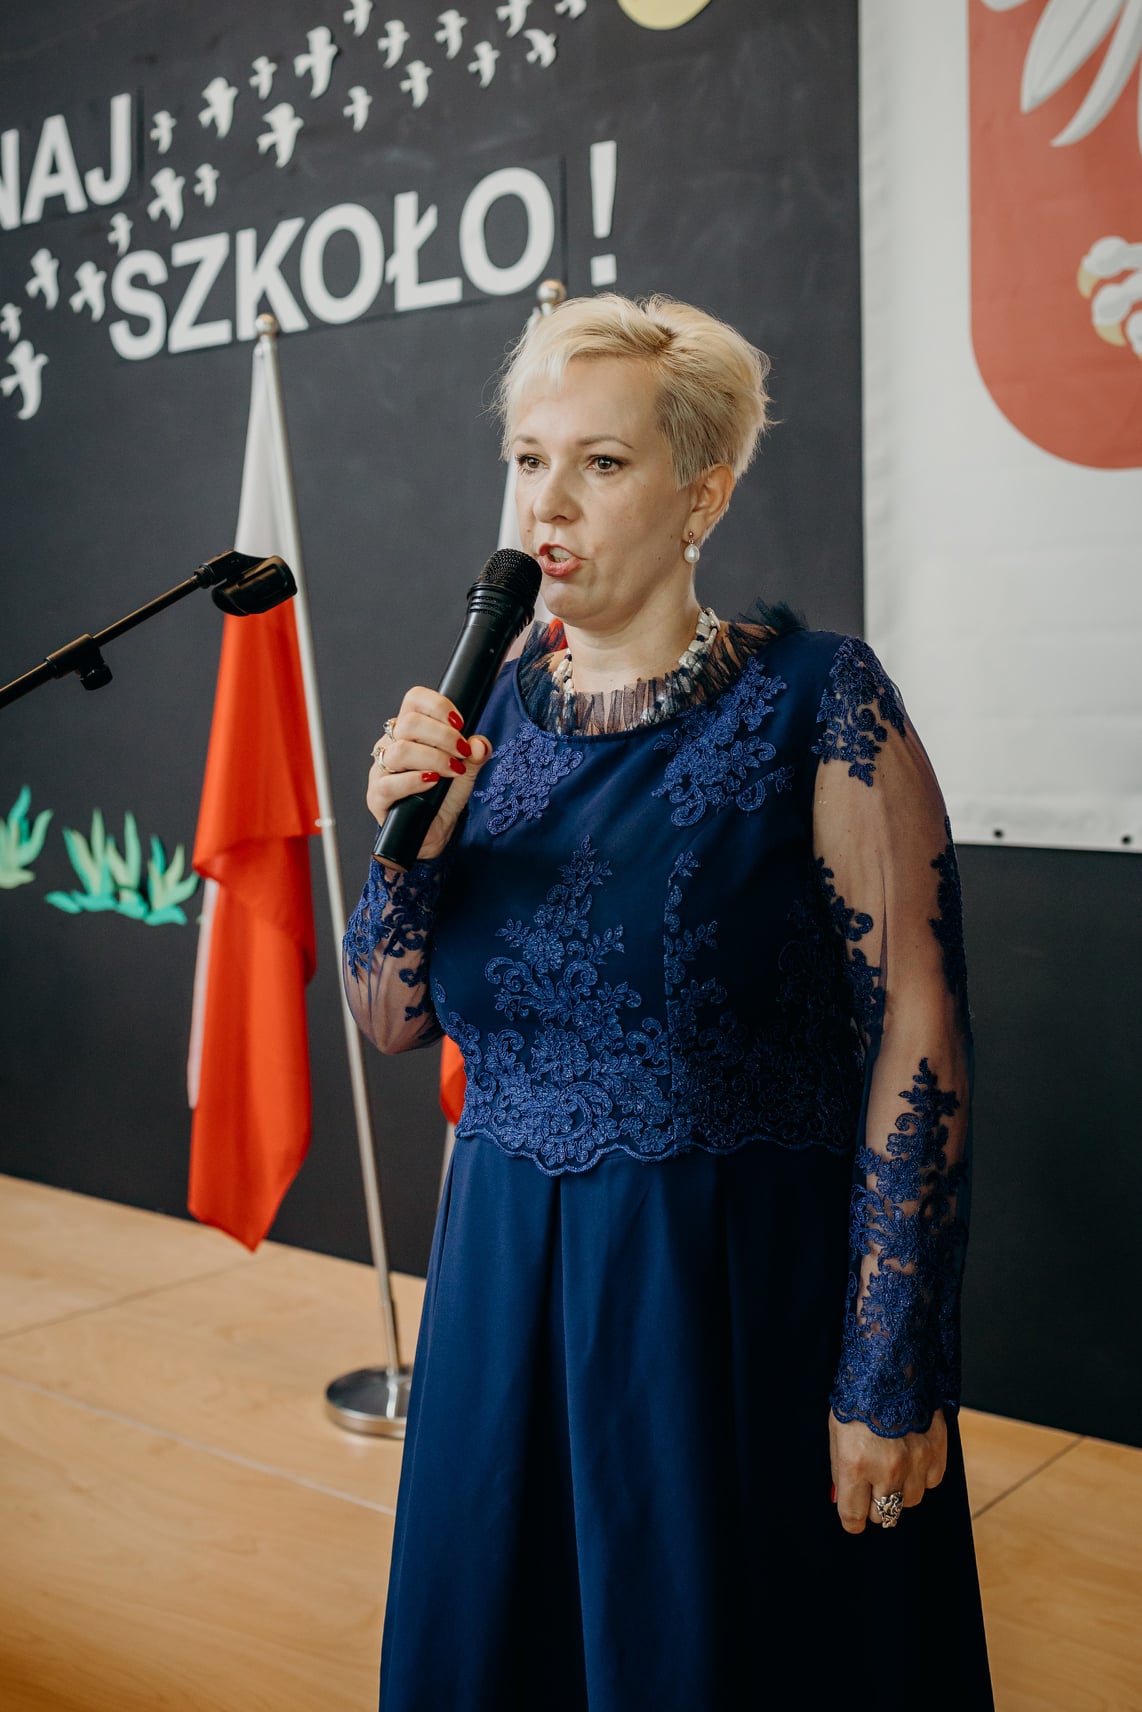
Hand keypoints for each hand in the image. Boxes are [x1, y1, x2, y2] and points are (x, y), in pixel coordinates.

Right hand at [368, 687, 493, 861]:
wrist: (432, 832)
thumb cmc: (443, 796)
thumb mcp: (465, 772)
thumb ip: (475, 755)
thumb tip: (480, 743)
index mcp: (409, 730)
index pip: (414, 700)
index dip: (438, 705)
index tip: (460, 723)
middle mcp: (391, 744)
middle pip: (408, 722)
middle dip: (443, 736)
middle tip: (461, 753)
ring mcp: (381, 769)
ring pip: (400, 751)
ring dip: (434, 758)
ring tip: (453, 770)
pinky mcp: (377, 796)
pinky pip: (390, 783)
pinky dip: (414, 781)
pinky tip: (432, 783)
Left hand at [828, 1406, 946, 1533]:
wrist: (891, 1365)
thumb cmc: (857, 1399)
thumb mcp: (837, 1434)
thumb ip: (840, 1471)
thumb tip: (840, 1501)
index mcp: (856, 1463)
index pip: (854, 1514)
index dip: (851, 1519)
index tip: (852, 1517)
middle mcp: (887, 1468)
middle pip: (882, 1514)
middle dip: (874, 1503)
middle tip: (870, 1485)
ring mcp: (915, 1461)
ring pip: (908, 1501)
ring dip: (899, 1490)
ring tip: (891, 1464)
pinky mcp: (936, 1452)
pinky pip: (930, 1483)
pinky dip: (921, 1475)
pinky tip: (911, 1454)